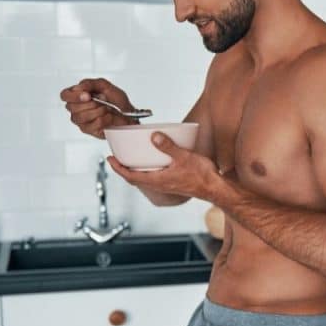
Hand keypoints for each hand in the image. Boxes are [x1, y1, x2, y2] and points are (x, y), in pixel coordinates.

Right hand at [59, 78, 137, 138]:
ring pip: (81, 116)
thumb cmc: (117, 101)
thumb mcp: (106, 86)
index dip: (74, 96)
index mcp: (78, 95)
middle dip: (91, 103)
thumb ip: (90, 83)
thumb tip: (78, 87)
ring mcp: (81, 120)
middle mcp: (76, 108)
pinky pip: (92, 124)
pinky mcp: (88, 130)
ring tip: (106, 109)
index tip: (87, 95)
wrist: (129, 114)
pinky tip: (108, 117)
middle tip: (102, 101)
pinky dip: (104, 119)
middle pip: (71, 107)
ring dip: (98, 111)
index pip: (64, 95)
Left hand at [107, 132, 221, 200]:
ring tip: (132, 160)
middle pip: (134, 179)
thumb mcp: (184, 157)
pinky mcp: (173, 184)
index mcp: (158, 180)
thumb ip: (168, 146)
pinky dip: (148, 171)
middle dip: (124, 169)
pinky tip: (154, 163)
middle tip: (117, 159)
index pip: (130, 176)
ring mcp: (166, 185)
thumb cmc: (202, 176)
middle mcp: (159, 185)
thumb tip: (154, 137)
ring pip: (144, 179)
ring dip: (135, 171)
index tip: (110, 159)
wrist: (215, 188)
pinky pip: (154, 178)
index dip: (118, 168)